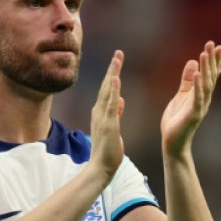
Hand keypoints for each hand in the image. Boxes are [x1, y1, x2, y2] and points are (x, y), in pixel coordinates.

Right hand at [89, 50, 125, 182]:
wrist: (101, 168)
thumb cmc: (108, 150)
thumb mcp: (113, 127)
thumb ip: (116, 113)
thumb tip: (121, 99)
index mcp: (101, 112)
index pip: (107, 89)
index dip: (112, 73)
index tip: (117, 60)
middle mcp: (99, 111)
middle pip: (107, 85)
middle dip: (113, 68)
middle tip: (118, 53)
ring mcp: (103, 117)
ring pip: (108, 91)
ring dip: (113, 73)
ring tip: (117, 58)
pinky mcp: (108, 124)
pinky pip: (111, 104)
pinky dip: (113, 90)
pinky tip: (116, 78)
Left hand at [161, 41, 220, 156]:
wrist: (172, 143)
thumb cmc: (177, 120)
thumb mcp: (181, 96)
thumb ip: (187, 81)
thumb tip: (193, 61)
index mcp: (201, 94)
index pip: (210, 74)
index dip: (213, 60)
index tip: (216, 45)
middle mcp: (204, 98)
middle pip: (211, 76)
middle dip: (212, 60)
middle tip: (212, 44)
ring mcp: (200, 106)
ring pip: (207, 84)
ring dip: (207, 69)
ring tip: (205, 54)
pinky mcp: (193, 114)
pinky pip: (197, 98)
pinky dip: (199, 86)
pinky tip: (199, 74)